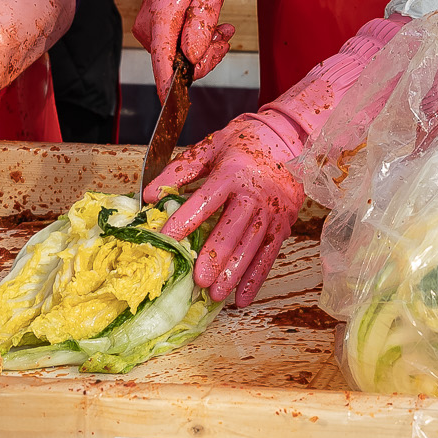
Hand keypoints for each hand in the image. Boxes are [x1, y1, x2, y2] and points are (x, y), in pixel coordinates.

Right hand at [132, 0, 232, 95]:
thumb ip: (201, 25)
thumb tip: (192, 56)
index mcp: (161, 16)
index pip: (162, 56)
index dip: (167, 82)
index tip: (170, 103)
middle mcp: (148, 28)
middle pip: (177, 63)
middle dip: (206, 56)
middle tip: (224, 36)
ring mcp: (148, 33)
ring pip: (180, 59)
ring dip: (204, 49)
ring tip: (219, 29)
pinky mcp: (153, 37)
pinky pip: (177, 52)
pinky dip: (196, 46)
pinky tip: (208, 30)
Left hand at [141, 15, 413, 306]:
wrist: (288, 138)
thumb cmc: (244, 143)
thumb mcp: (209, 147)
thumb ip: (178, 171)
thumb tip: (149, 195)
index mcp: (232, 172)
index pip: (206, 200)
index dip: (185, 219)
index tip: (166, 238)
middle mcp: (255, 194)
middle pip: (233, 229)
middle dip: (216, 256)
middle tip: (198, 279)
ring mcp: (272, 212)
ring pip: (252, 246)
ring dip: (234, 273)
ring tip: (216, 294)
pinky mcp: (284, 225)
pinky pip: (269, 255)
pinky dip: (255, 278)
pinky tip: (242, 298)